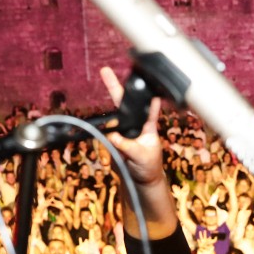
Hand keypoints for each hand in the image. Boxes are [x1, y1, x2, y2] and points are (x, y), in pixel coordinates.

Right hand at [98, 66, 164, 185]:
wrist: (140, 181)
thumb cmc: (148, 167)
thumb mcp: (142, 157)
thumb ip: (128, 146)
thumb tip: (113, 136)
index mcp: (149, 127)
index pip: (150, 108)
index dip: (147, 95)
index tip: (144, 81)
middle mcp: (136, 125)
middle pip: (125, 104)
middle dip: (115, 87)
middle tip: (105, 72)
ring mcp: (124, 132)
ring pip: (113, 118)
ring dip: (110, 112)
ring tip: (109, 94)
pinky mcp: (114, 140)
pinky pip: (106, 134)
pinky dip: (104, 134)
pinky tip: (112, 142)